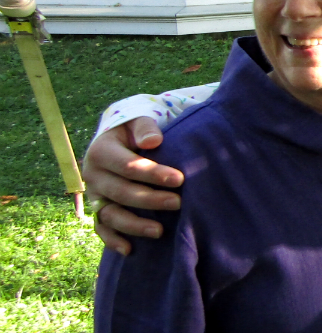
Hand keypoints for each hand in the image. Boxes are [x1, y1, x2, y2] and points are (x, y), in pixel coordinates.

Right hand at [82, 117, 182, 254]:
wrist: (117, 139)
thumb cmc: (133, 131)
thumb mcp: (137, 121)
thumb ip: (145, 127)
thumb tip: (154, 141)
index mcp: (101, 151)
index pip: (128, 166)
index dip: (153, 174)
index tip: (179, 179)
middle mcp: (93, 175)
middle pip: (121, 192)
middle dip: (150, 200)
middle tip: (178, 203)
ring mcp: (94, 195)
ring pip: (110, 214)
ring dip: (133, 225)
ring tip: (159, 231)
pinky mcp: (97, 209)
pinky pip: (101, 228)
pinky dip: (112, 240)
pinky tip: (130, 250)